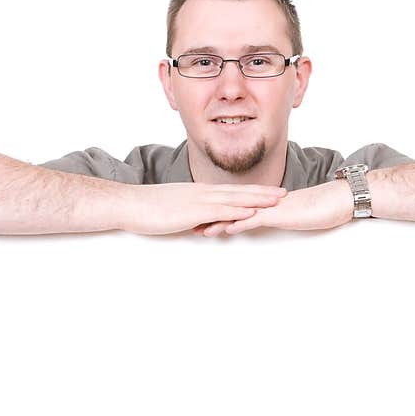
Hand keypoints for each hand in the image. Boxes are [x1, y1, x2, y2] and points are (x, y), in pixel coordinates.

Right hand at [123, 182, 287, 234]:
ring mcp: (198, 201)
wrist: (131, 205)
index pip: (231, 191)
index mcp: (199, 193)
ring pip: (233, 199)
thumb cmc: (149, 209)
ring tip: (276, 201)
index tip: (269, 192)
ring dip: (256, 200)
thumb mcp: (176, 211)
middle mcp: (202, 193)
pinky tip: (250, 213)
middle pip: (238, 192)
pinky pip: (218, 211)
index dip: (252, 191)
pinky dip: (236, 211)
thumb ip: (192, 216)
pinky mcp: (191, 212)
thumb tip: (203, 224)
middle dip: (262, 193)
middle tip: (283, 194)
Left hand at [194, 180, 352, 235]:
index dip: (215, 212)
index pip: (235, 207)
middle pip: (230, 209)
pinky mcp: (279, 214)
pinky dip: (239, 224)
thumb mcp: (292, 216)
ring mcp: (269, 208)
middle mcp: (263, 203)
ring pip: (238, 214)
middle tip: (187, 223)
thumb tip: (266, 222)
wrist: (337, 199)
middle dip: (208, 217)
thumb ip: (277, 217)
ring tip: (198, 230)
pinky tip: (226, 230)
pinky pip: (256, 220)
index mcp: (264, 204)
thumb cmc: (319, 208)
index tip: (197, 218)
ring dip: (217, 222)